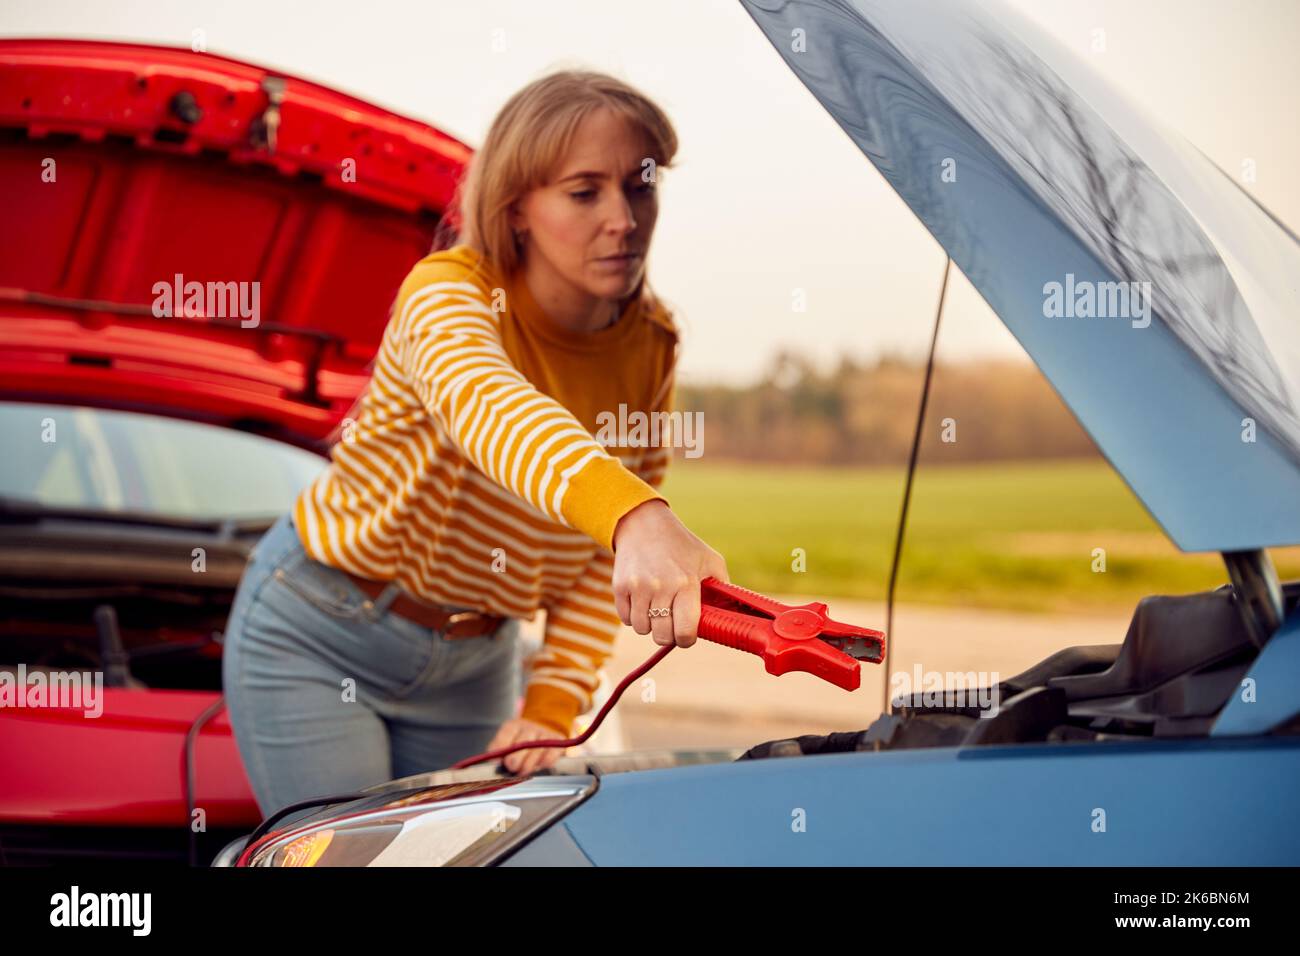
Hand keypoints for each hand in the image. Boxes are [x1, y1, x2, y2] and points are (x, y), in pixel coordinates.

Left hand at [486, 717, 566, 774]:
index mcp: (514, 726)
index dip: (502, 747)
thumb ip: (497, 751)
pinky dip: (546, 760)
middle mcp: (530, 727)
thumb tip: (493, 761)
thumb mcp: (506, 744)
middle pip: (524, 741)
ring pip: (538, 748)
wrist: (544, 736)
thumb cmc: (521, 745)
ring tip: (523, 771)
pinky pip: (552, 752)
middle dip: (517, 757)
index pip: (507, 733)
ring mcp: (545, 733)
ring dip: (530, 763)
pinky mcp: (557, 742)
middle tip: (512, 767)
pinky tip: (540, 765)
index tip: (497, 760)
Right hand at [611, 499, 729, 648]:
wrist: (644, 524)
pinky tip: (643, 600)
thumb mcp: (710, 560)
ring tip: (658, 606)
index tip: (688, 633)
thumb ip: (722, 588)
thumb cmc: (682, 545)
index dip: (687, 639)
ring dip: (650, 624)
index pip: (685, 631)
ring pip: (642, 629)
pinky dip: (634, 616)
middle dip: (669, 634)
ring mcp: (638, 587)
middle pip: (662, 636)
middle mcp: (661, 586)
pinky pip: (626, 619)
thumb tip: (731, 615)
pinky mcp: (620, 587)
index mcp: (686, 583)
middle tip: (672, 621)